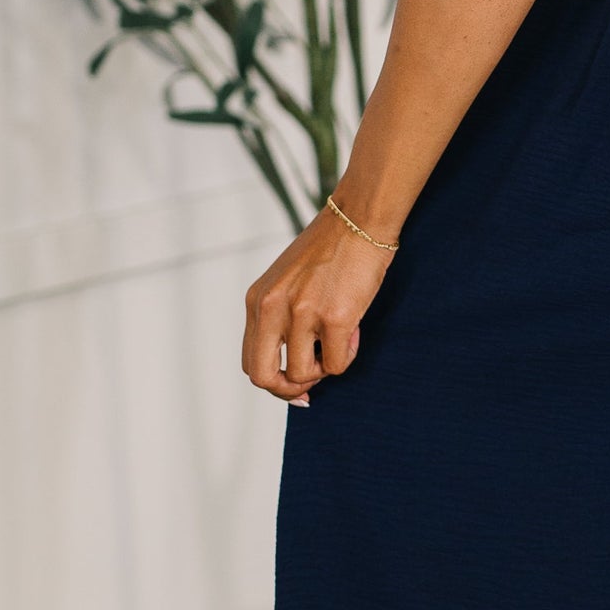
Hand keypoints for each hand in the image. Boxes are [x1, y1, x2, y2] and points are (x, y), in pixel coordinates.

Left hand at [242, 209, 393, 402]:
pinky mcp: (335, 317)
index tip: (296, 384)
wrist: (358, 218)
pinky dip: (347, 356)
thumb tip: (292, 366)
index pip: (250, 360)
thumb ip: (280, 316)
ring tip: (340, 341)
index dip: (273, 381)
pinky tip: (354, 331)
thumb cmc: (329, 250)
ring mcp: (302, 313)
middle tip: (311, 387)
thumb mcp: (287, 282)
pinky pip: (335, 364)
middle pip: (262, 376)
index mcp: (256, 300)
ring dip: (324, 368)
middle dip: (287, 390)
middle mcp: (271, 308)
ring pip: (302, 374)